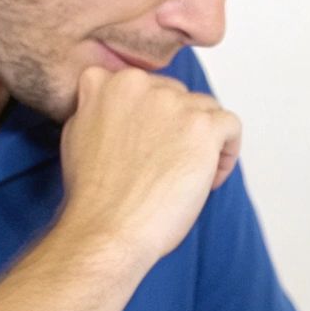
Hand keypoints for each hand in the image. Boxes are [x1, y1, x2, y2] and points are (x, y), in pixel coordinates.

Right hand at [55, 66, 241, 265]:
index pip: (148, 87)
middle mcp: (143, 85)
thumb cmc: (94, 195)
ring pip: (206, 111)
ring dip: (204, 142)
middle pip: (179, 97)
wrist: (108, 228)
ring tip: (190, 176)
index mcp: (110, 83)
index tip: (151, 146)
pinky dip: (227, 152)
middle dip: (180, 129)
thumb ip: (101, 108)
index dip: (154, 120)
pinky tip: (210, 179)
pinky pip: (231, 126)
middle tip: (169, 166)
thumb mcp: (78, 133)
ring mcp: (174, 104)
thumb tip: (123, 108)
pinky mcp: (203, 127)